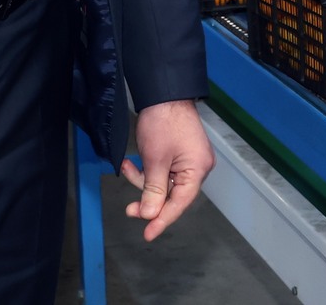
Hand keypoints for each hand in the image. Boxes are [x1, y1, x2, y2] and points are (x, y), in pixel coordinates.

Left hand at [121, 100, 213, 241]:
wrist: (164, 92)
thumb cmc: (163, 123)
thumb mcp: (155, 161)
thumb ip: (153, 191)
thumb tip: (150, 215)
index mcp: (198, 169)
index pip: (180, 203)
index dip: (162, 220)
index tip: (147, 234)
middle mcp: (198, 167)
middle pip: (172, 195)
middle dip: (149, 199)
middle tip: (129, 208)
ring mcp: (190, 160)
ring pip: (165, 184)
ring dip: (144, 181)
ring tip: (127, 168)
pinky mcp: (180, 154)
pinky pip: (164, 171)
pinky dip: (148, 171)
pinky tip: (132, 162)